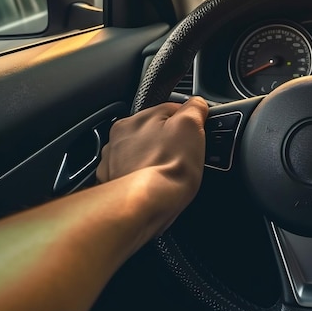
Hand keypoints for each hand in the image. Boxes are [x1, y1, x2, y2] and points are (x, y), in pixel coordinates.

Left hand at [97, 96, 208, 231]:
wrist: (145, 206)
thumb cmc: (168, 167)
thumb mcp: (191, 125)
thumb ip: (195, 108)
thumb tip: (197, 103)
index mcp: (136, 119)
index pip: (169, 110)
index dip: (189, 122)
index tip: (198, 136)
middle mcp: (118, 140)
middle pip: (154, 134)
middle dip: (169, 143)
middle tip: (186, 158)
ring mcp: (113, 165)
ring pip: (143, 157)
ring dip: (155, 162)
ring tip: (171, 176)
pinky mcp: (114, 188)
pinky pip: (134, 178)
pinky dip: (144, 182)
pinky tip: (157, 189)